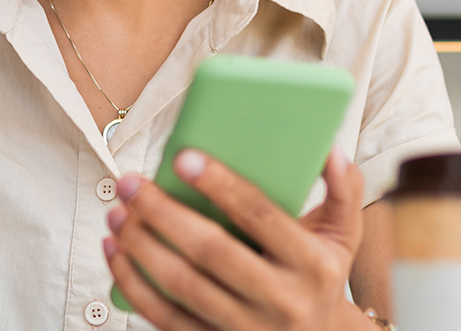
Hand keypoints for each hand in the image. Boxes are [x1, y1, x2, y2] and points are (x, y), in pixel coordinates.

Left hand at [103, 147, 372, 330]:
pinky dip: (133, 283)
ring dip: (140, 245)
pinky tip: (115, 250)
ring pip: (182, 285)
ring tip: (117, 211)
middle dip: (162, 212)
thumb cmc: (319, 274)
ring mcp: (246, 330)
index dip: (220, 185)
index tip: (182, 157)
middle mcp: (282, 301)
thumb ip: (344, 190)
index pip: (259, 215)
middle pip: (211, 251)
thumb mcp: (344, 235)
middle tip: (130, 182)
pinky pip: (165, 317)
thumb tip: (329, 148)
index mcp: (313, 265)